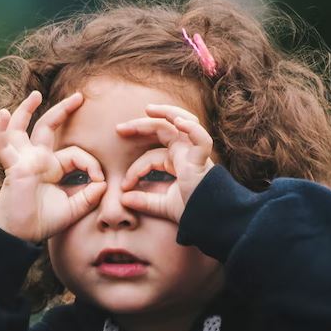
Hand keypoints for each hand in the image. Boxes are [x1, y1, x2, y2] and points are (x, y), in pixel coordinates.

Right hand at [0, 90, 106, 242]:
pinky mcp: (14, 167)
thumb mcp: (73, 209)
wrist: (21, 236)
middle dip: (63, 111)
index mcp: (52, 168)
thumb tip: (103, 184)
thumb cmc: (42, 222)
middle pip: (48, 127)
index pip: (75, 154)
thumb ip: (89, 196)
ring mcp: (23, 160)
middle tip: (79, 96)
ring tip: (35, 95)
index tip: (101, 181)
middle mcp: (37, 159)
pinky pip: (4, 146)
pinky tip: (3, 115)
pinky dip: (1, 130)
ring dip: (26, 110)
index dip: (91, 164)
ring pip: (22, 129)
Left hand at [115, 103, 214, 222]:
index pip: (151, 156)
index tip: (124, 187)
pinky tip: (178, 122)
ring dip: (166, 113)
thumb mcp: (163, 205)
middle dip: (141, 125)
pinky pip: (201, 138)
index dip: (135, 169)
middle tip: (119, 129)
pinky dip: (191, 128)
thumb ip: (145, 201)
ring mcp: (195, 153)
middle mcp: (186, 153)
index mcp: (177, 161)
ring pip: (183, 122)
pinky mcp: (203, 159)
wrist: (210, 220)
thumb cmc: (193, 211)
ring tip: (148, 109)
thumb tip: (122, 199)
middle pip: (163, 130)